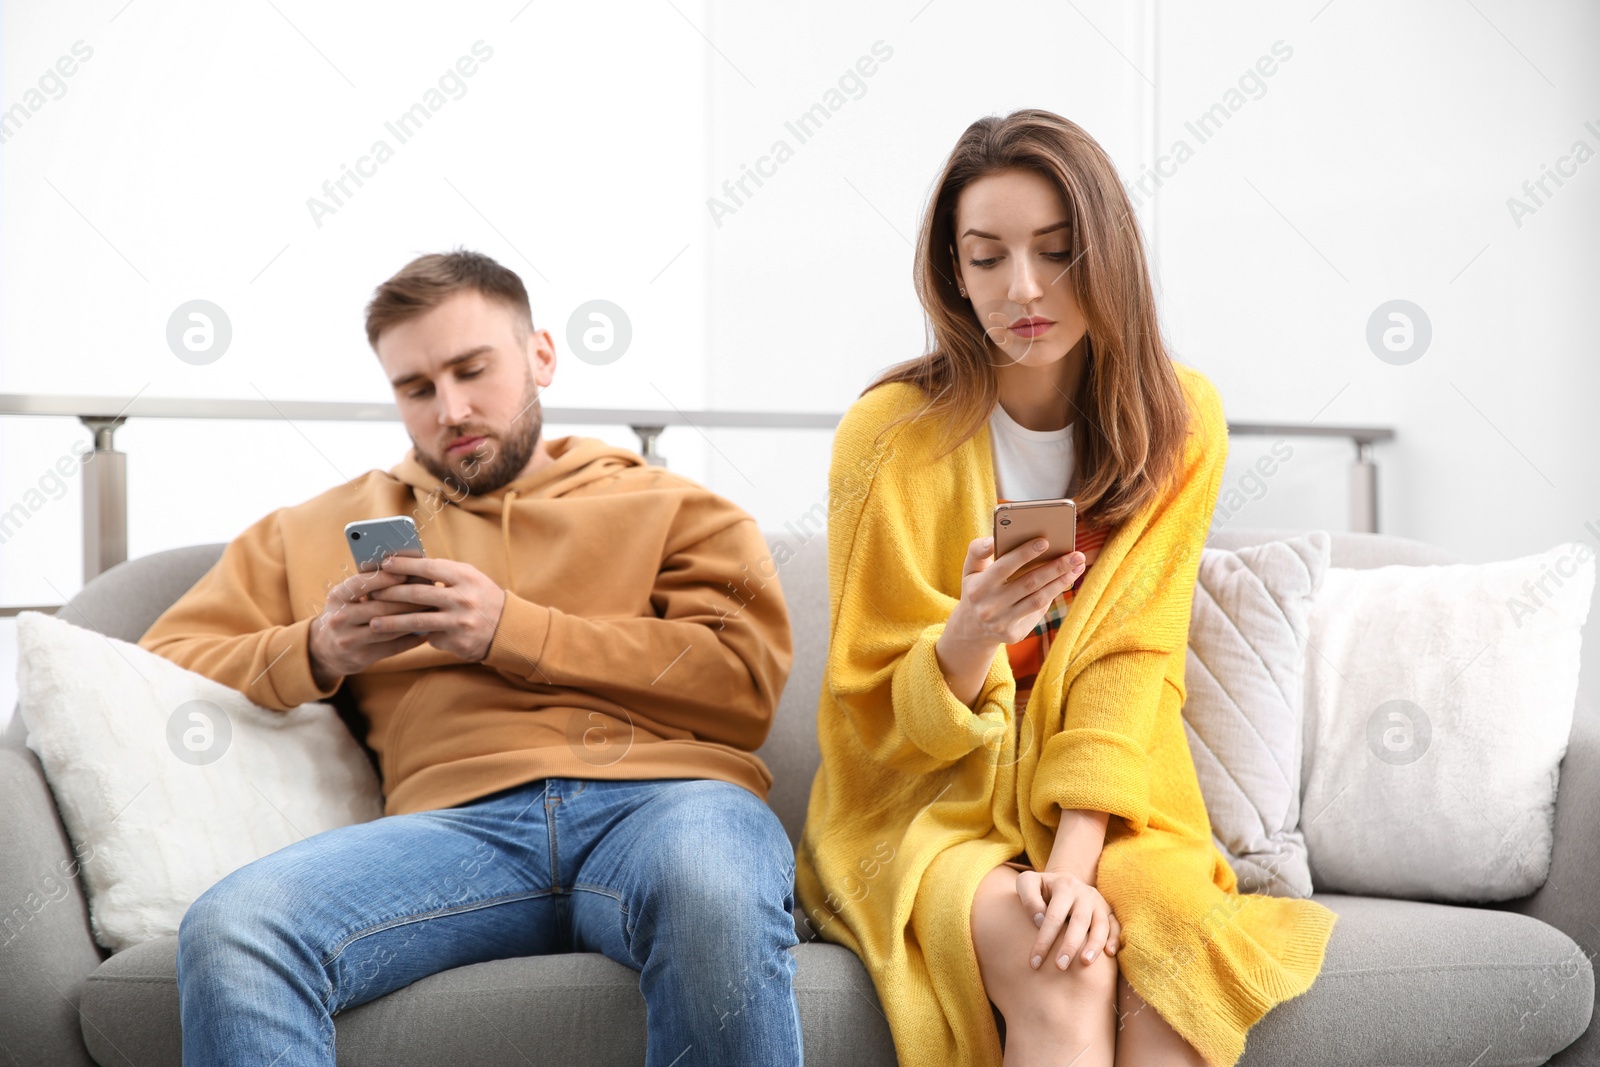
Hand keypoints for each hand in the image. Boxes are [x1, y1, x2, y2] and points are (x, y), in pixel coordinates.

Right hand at [308, 567, 434, 686]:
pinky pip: (392, 647)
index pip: (361, 584)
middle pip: (380, 608)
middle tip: (430, 593)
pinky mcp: (360, 658)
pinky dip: (411, 640)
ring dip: (413, 620)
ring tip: (432, 611)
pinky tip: (425, 632)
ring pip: (388, 628)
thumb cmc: (346, 613)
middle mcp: (340, 618)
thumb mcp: (347, 597)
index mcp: (337, 597)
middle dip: (408, 600)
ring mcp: (349, 640)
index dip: (385, 578)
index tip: (407, 573)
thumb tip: (406, 570)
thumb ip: (369, 585)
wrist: (324, 649)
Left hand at [366, 554, 507, 662]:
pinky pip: (430, 638)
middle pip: (418, 595)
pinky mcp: (457, 642)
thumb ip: (443, 573)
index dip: (404, 565)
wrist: (508, 628)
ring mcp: (460, 622)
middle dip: (390, 594)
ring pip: (417, 621)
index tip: (384, 564)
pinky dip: (417, 636)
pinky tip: (401, 637)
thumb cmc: (482, 596)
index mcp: (465, 577)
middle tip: (371, 594)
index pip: (429, 568)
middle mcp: (463, 599)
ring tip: (373, 623)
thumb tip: (406, 569)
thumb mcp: (469, 578)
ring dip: (392, 623)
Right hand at [948, 536, 1085, 647]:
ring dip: (1061, 582)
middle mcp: (990, 607)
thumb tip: (994, 539)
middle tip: (1076, 555)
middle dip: (1055, 567)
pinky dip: (1053, 593)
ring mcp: (1003, 622)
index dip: (1024, 554)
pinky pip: (1038, 610)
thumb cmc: (976, 588)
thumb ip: (978, 551)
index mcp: (978, 588)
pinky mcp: (1014, 634)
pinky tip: (1065, 580)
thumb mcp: (970, 569)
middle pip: (1029, 583)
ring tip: (1077, 567)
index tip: (1045, 541)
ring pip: (1039, 599)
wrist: (972, 629)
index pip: (1003, 567)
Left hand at [1015, 867, 1121, 970]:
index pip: (1053, 916)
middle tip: (1060, 966)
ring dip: (1094, 945)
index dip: (1044, 940)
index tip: (1034, 962)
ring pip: (1101, 925)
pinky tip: (1109, 954)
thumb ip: (1029, 898)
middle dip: (1070, 945)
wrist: (1065, 880)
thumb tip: (1039, 921)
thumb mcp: (1027, 883)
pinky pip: (1116, 925)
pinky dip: (1115, 939)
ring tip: (1085, 962)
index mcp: (1064, 886)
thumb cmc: (1041, 888)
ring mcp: (1098, 903)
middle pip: (1079, 921)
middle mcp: (1084, 894)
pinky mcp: (1108, 911)